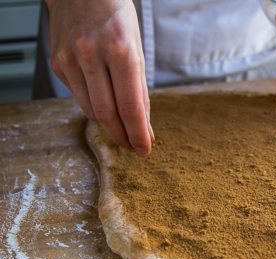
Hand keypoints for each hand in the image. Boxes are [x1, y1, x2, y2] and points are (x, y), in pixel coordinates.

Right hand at [45, 0, 153, 156]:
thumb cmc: (117, 19)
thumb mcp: (138, 49)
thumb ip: (139, 89)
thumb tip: (144, 126)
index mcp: (121, 50)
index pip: (131, 106)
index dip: (138, 133)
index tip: (145, 149)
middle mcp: (92, 54)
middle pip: (107, 114)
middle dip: (123, 137)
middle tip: (133, 146)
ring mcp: (70, 58)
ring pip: (90, 110)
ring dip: (108, 126)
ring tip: (122, 131)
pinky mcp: (57, 63)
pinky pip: (78, 96)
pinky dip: (93, 106)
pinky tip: (103, 103)